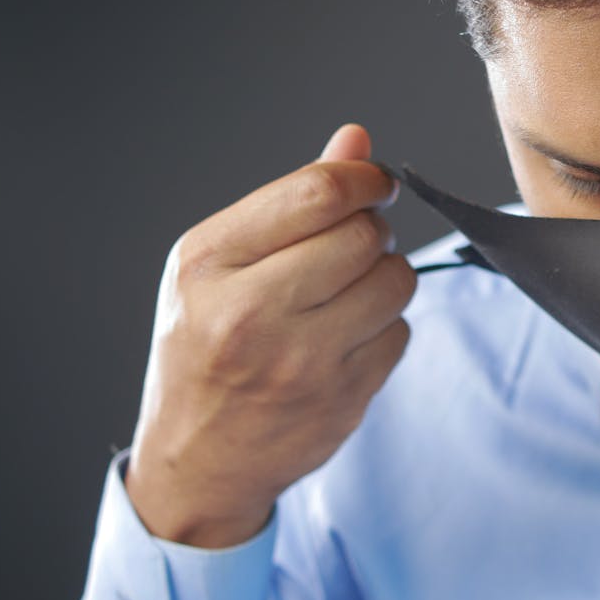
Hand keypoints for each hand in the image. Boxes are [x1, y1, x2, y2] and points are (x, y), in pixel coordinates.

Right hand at [124, 124, 415, 547]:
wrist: (198, 460)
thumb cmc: (205, 346)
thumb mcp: (218, 265)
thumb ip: (291, 200)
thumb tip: (356, 140)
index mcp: (209, 264)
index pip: (318, 193)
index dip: (365, 179)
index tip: (375, 184)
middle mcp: (251, 313)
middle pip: (364, 235)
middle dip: (372, 230)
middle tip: (352, 247)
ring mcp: (300, 362)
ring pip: (395, 281)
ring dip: (386, 276)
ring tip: (349, 292)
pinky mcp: (342, 398)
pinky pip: (401, 332)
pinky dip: (385, 327)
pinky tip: (347, 339)